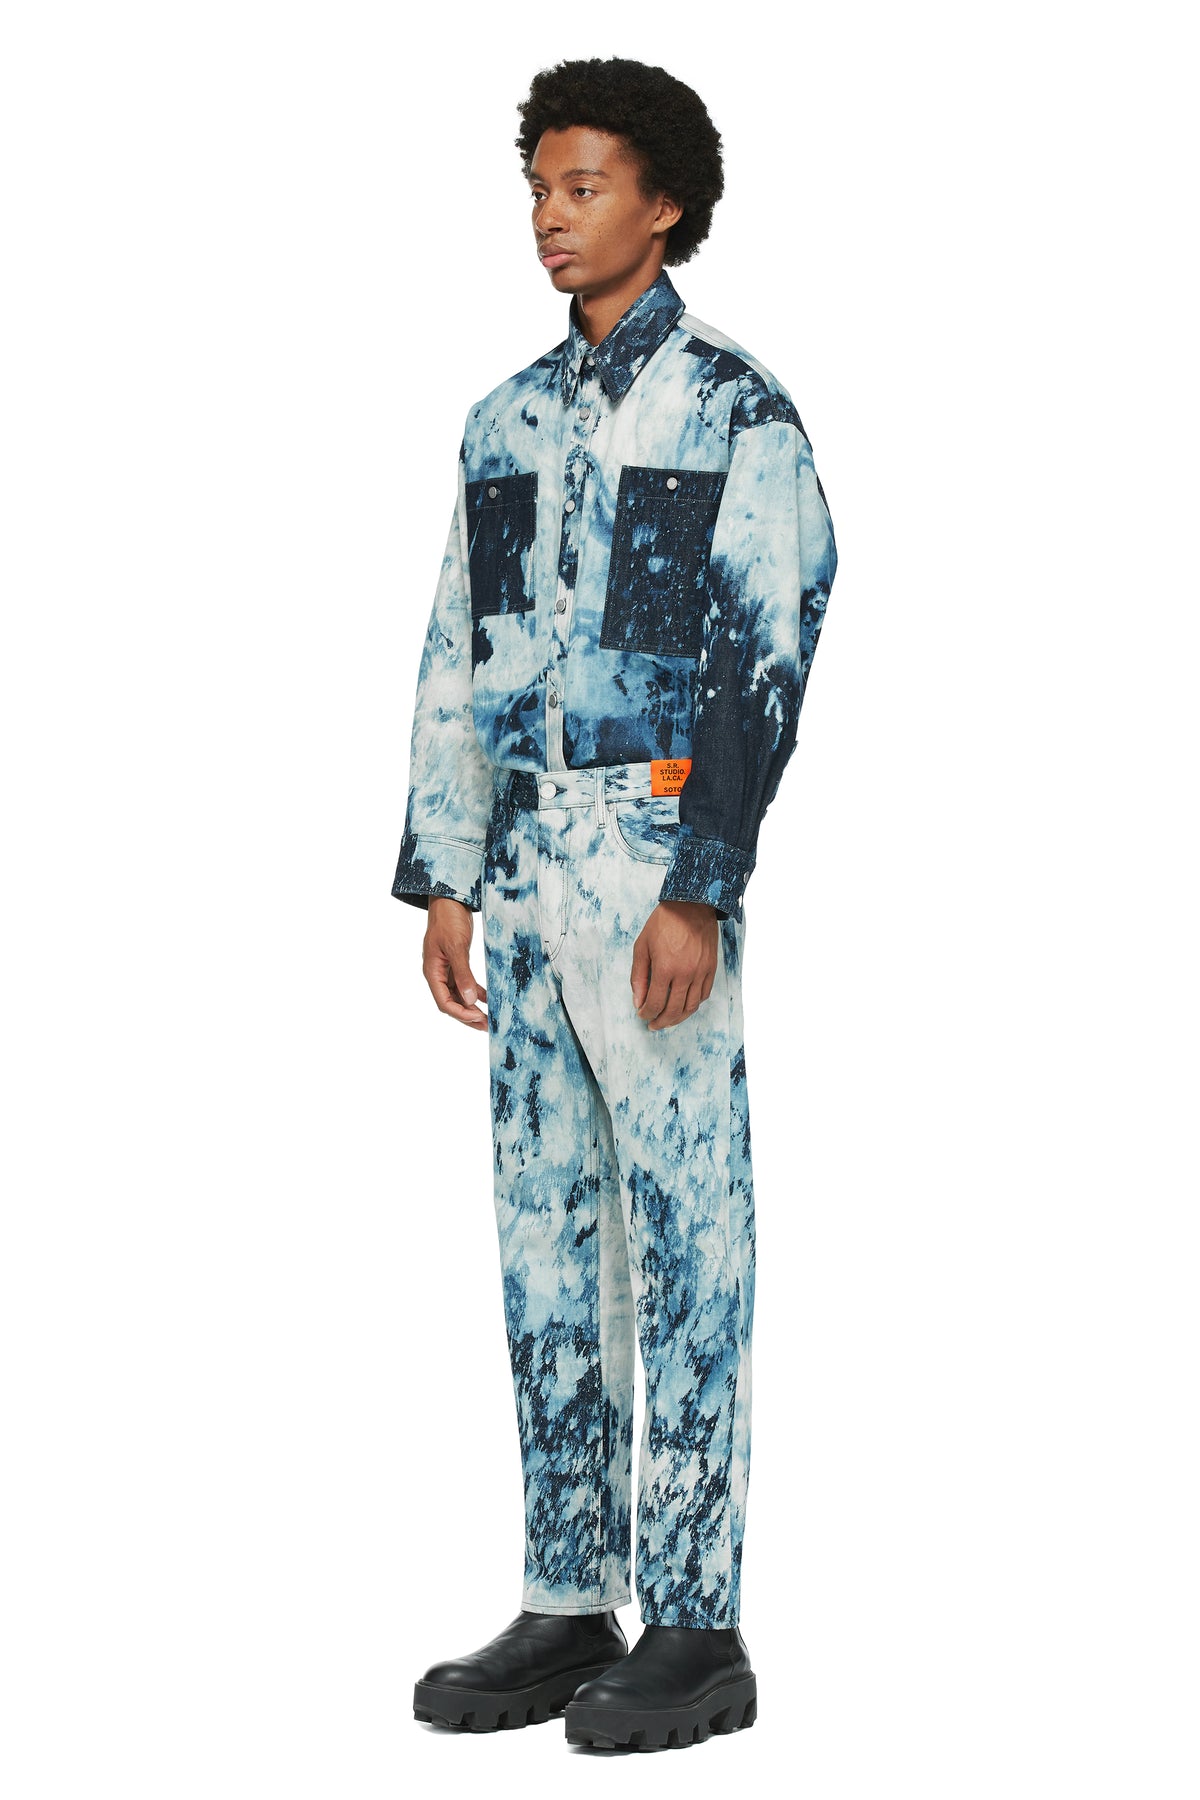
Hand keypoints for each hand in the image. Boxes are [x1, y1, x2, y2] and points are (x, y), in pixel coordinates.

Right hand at [422, 896, 487, 1028]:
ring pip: (458, 995)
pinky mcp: (456, 963)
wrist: (449, 900)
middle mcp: (437, 974)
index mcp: (432, 972)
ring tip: (489, 1018)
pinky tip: (488, 999)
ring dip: (472, 1007)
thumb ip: (463, 973)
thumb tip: (469, 1000)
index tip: (478, 1018)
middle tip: (487, 1026)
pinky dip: (475, 992)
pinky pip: (464, 983)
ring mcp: (446, 969)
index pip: (444, 1002)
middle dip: (468, 1016)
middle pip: (451, 1003)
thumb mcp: (456, 946)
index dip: (460, 1013)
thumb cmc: (448, 920)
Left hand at [630, 900, 718, 1030]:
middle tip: (653, 1025)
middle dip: (661, 1021)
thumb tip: (638, 1001)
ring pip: (691, 1007)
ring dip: (678, 1018)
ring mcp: (700, 972)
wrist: (692, 904)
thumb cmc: (664, 922)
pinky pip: (704, 995)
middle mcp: (685, 974)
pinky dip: (694, 1005)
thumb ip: (639, 976)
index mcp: (665, 968)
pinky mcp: (711, 969)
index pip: (655, 1003)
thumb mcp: (642, 946)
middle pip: (674, 1010)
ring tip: (668, 1020)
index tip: (642, 1015)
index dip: (647, 1014)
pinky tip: (684, 1006)